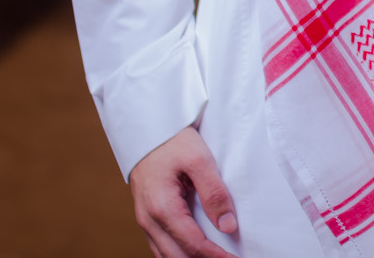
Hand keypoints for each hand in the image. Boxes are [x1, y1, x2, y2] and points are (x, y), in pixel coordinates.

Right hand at [127, 126, 237, 257]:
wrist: (147, 128)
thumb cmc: (173, 141)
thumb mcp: (199, 159)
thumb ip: (214, 193)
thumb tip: (228, 226)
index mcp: (162, 207)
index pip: (192, 244)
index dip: (215, 256)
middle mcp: (149, 220)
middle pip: (177, 257)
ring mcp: (145, 220)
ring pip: (166, 255)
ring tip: (215, 257)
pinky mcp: (147, 217)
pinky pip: (160, 245)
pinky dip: (178, 253)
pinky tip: (196, 251)